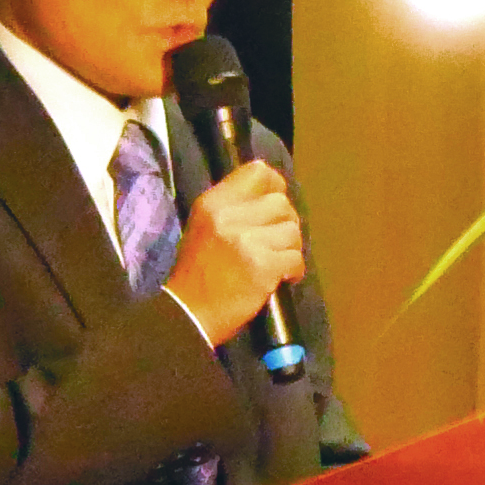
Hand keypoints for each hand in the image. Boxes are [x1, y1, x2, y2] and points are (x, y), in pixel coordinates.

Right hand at [166, 160, 303, 348]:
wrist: (189, 313)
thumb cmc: (198, 271)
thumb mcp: (205, 225)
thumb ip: (234, 207)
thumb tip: (272, 196)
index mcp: (214, 202)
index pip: (258, 172)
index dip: (275, 186)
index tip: (273, 207)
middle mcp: (230, 215)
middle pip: (281, 202)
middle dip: (285, 223)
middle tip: (274, 242)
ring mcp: (247, 240)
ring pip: (292, 230)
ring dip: (290, 248)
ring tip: (275, 262)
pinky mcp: (263, 265)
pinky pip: (295, 258)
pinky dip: (293, 270)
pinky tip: (281, 278)